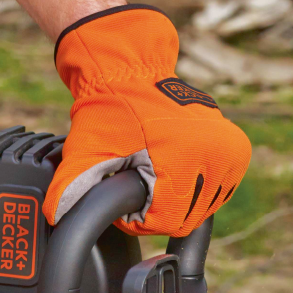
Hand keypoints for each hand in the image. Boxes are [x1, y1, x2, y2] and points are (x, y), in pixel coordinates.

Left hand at [43, 6, 251, 235]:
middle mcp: (216, 155)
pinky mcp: (237, 149)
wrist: (133, 71)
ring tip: (155, 168)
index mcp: (185, 159)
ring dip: (179, 197)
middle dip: (159, 206)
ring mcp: (230, 151)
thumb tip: (55, 216)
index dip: (141, 218)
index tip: (127, 192)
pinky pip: (217, 190)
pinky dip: (196, 187)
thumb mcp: (87, 151)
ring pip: (203, 207)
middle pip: (187, 217)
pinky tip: (175, 167)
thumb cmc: (109, 111)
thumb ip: (71, 187)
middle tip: (139, 177)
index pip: (168, 221)